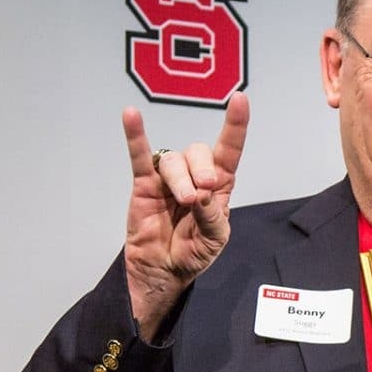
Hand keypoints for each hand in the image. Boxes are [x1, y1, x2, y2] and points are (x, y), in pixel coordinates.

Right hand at [122, 92, 248, 339]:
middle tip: (201, 195)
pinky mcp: (144, 184)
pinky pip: (139, 155)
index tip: (240, 100)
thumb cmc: (193, 253)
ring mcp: (168, 178)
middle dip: (202, 170)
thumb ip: (212, 216)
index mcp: (219, 186)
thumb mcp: (214, 239)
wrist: (163, 271)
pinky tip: (131, 116)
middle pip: (198, 152)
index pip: (229, 150)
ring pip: (173, 160)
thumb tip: (202, 192)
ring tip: (184, 202)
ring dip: (180, 179)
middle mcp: (194, 175)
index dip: (235, 126)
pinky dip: (135, 135)